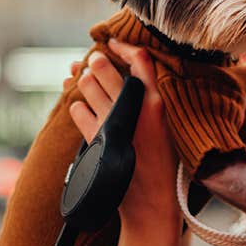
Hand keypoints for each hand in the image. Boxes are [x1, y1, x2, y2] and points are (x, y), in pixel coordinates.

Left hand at [69, 40, 182, 245]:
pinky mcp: (99, 140)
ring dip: (83, 84)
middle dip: (94, 64)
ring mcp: (115, 123)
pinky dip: (77, 109)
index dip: (122, 47)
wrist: (152, 202)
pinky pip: (78, 111)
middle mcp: (136, 109)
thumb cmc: (163, 165)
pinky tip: (80, 111)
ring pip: (87, 87)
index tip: (112, 43)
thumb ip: (151, 102)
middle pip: (104, 69)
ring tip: (85, 84)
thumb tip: (125, 75)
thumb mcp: (168, 128)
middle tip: (92, 64)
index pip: (139, 60)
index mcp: (158, 103)